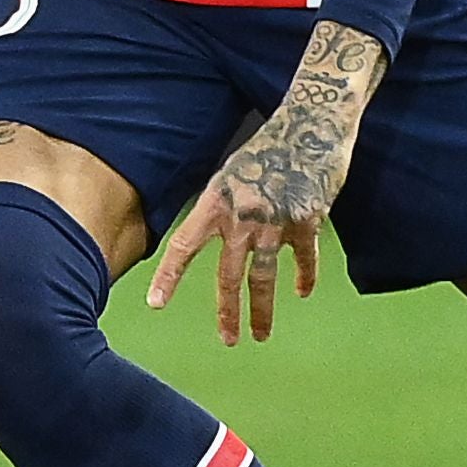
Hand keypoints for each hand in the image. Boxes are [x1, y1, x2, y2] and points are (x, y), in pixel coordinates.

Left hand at [146, 21, 387, 345]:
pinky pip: (303, 260)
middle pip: (227, 276)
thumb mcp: (229, 174)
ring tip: (259, 335)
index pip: (183, 245)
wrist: (311, 126)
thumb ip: (219, 208)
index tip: (155, 304)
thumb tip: (205, 236)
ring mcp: (275, 222)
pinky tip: (301, 292)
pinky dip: (303, 278)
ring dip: (261, 312)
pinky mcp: (307, 222)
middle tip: (227, 340)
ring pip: (263, 279)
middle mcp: (242, 216)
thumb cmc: (266, 150)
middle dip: (226, 313)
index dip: (168, 276)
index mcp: (216, 202)